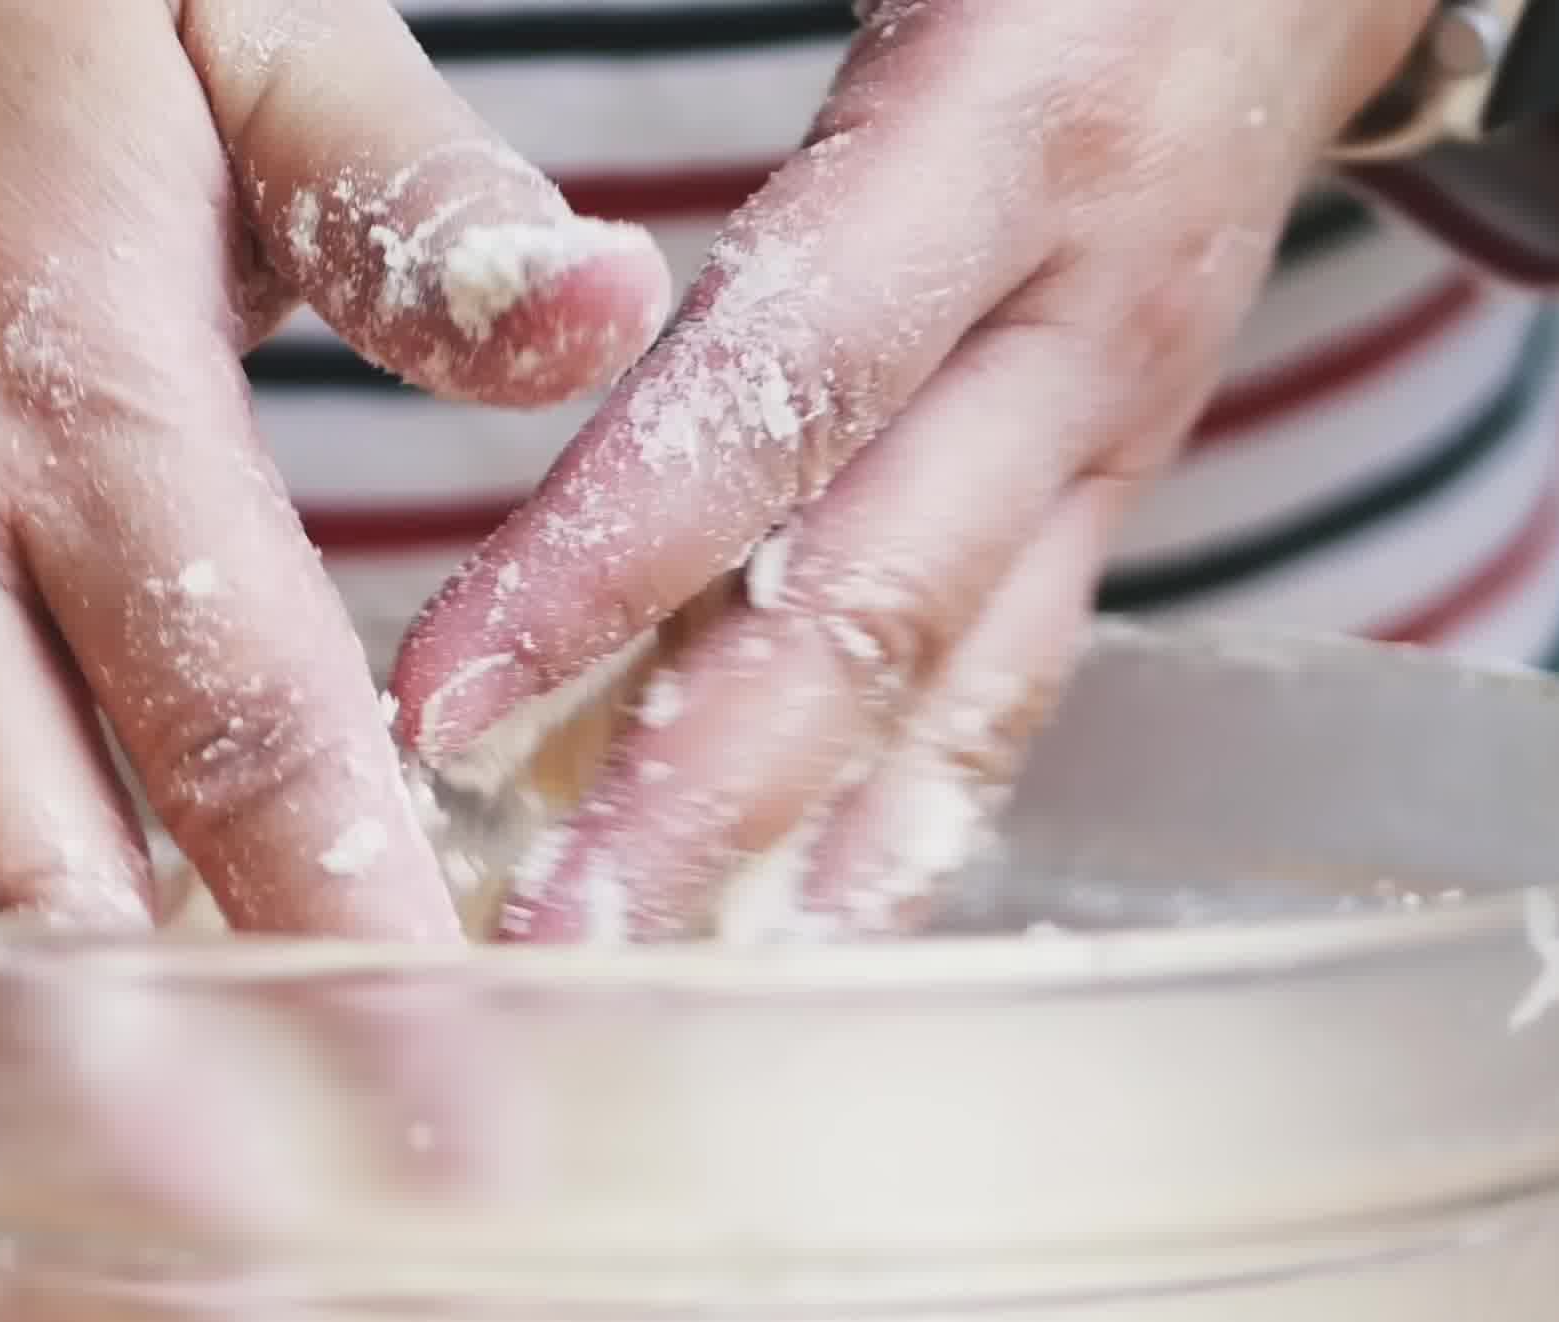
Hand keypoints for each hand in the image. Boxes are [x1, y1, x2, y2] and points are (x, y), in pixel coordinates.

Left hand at [391, 0, 1432, 942]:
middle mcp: (1076, 314)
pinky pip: (1010, 682)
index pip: (777, 391)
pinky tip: (794, 936)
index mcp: (1000, 141)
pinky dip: (898, 825)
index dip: (606, 562)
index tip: (438, 703)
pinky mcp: (1120, 491)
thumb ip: (721, 107)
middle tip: (525, 936)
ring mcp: (1116, 425)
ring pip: (944, 677)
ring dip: (776, 849)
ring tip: (616, 977)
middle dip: (686, 791)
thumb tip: (499, 227)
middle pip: (869, 597)